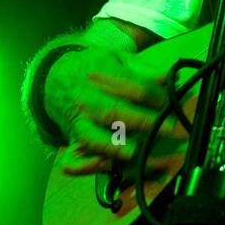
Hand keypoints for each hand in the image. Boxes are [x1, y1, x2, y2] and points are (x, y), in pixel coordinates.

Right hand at [44, 47, 188, 176]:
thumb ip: (144, 69)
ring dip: (119, 148)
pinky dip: (89, 167)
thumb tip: (170, 77)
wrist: (53, 78)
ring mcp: (78, 123)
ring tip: (141, 151)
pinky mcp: (72, 142)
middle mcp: (86, 100)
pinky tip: (110, 167)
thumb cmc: (93, 68)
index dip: (156, 96)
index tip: (170, 101)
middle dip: (145, 122)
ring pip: (95, 139)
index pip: (133, 88)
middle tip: (171, 129)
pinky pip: (74, 161)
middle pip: (116, 113)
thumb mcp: (117, 58)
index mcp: (100, 74)